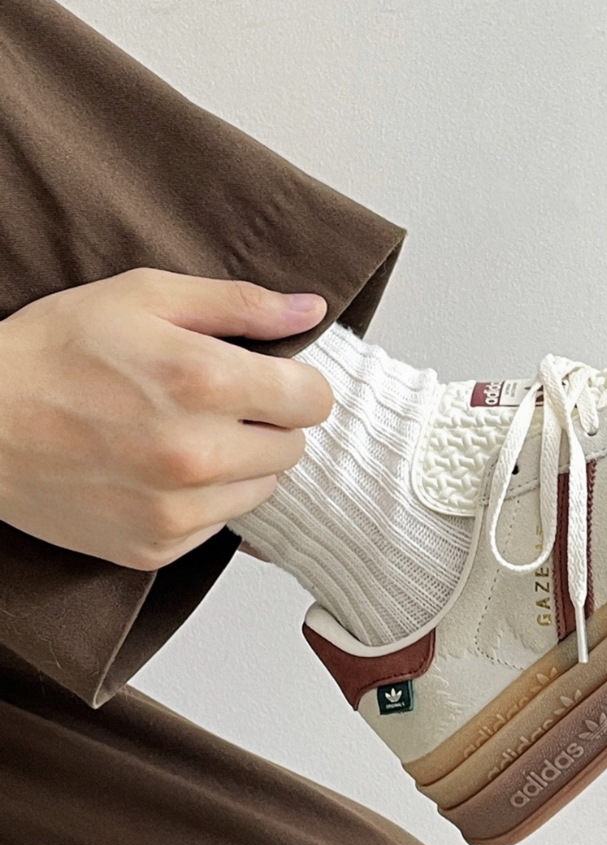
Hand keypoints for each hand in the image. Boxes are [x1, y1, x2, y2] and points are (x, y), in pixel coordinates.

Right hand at [0, 268, 332, 569]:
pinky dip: (202, 500)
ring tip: (181, 435)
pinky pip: (218, 524)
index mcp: (206, 382)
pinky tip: (157, 471)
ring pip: (262, 489)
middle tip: (212, 403)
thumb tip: (310, 311)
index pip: (314, 400)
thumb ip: (239, 305)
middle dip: (266, 421)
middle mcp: (200, 454)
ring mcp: (178, 508)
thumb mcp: (143, 297)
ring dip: (239, 464)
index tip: (269, 378)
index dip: (295, 383)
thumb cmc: (53, 353)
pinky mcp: (156, 547)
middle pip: (293, 447)